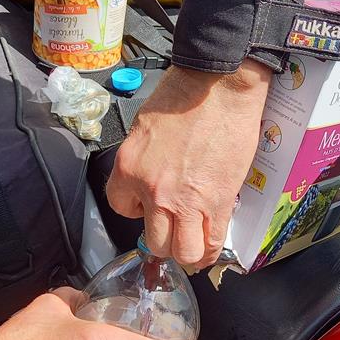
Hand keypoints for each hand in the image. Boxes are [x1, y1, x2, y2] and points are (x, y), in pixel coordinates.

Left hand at [106, 58, 270, 266]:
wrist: (219, 86)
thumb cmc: (182, 96)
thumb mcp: (143, 129)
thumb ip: (142, 162)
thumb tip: (151, 180)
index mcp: (129, 169)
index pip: (120, 209)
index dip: (135, 210)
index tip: (146, 206)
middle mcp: (154, 192)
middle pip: (154, 241)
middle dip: (162, 240)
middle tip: (171, 231)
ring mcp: (187, 201)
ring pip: (183, 252)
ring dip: (186, 253)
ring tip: (191, 245)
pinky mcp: (219, 203)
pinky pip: (211, 244)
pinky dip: (209, 252)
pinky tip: (209, 249)